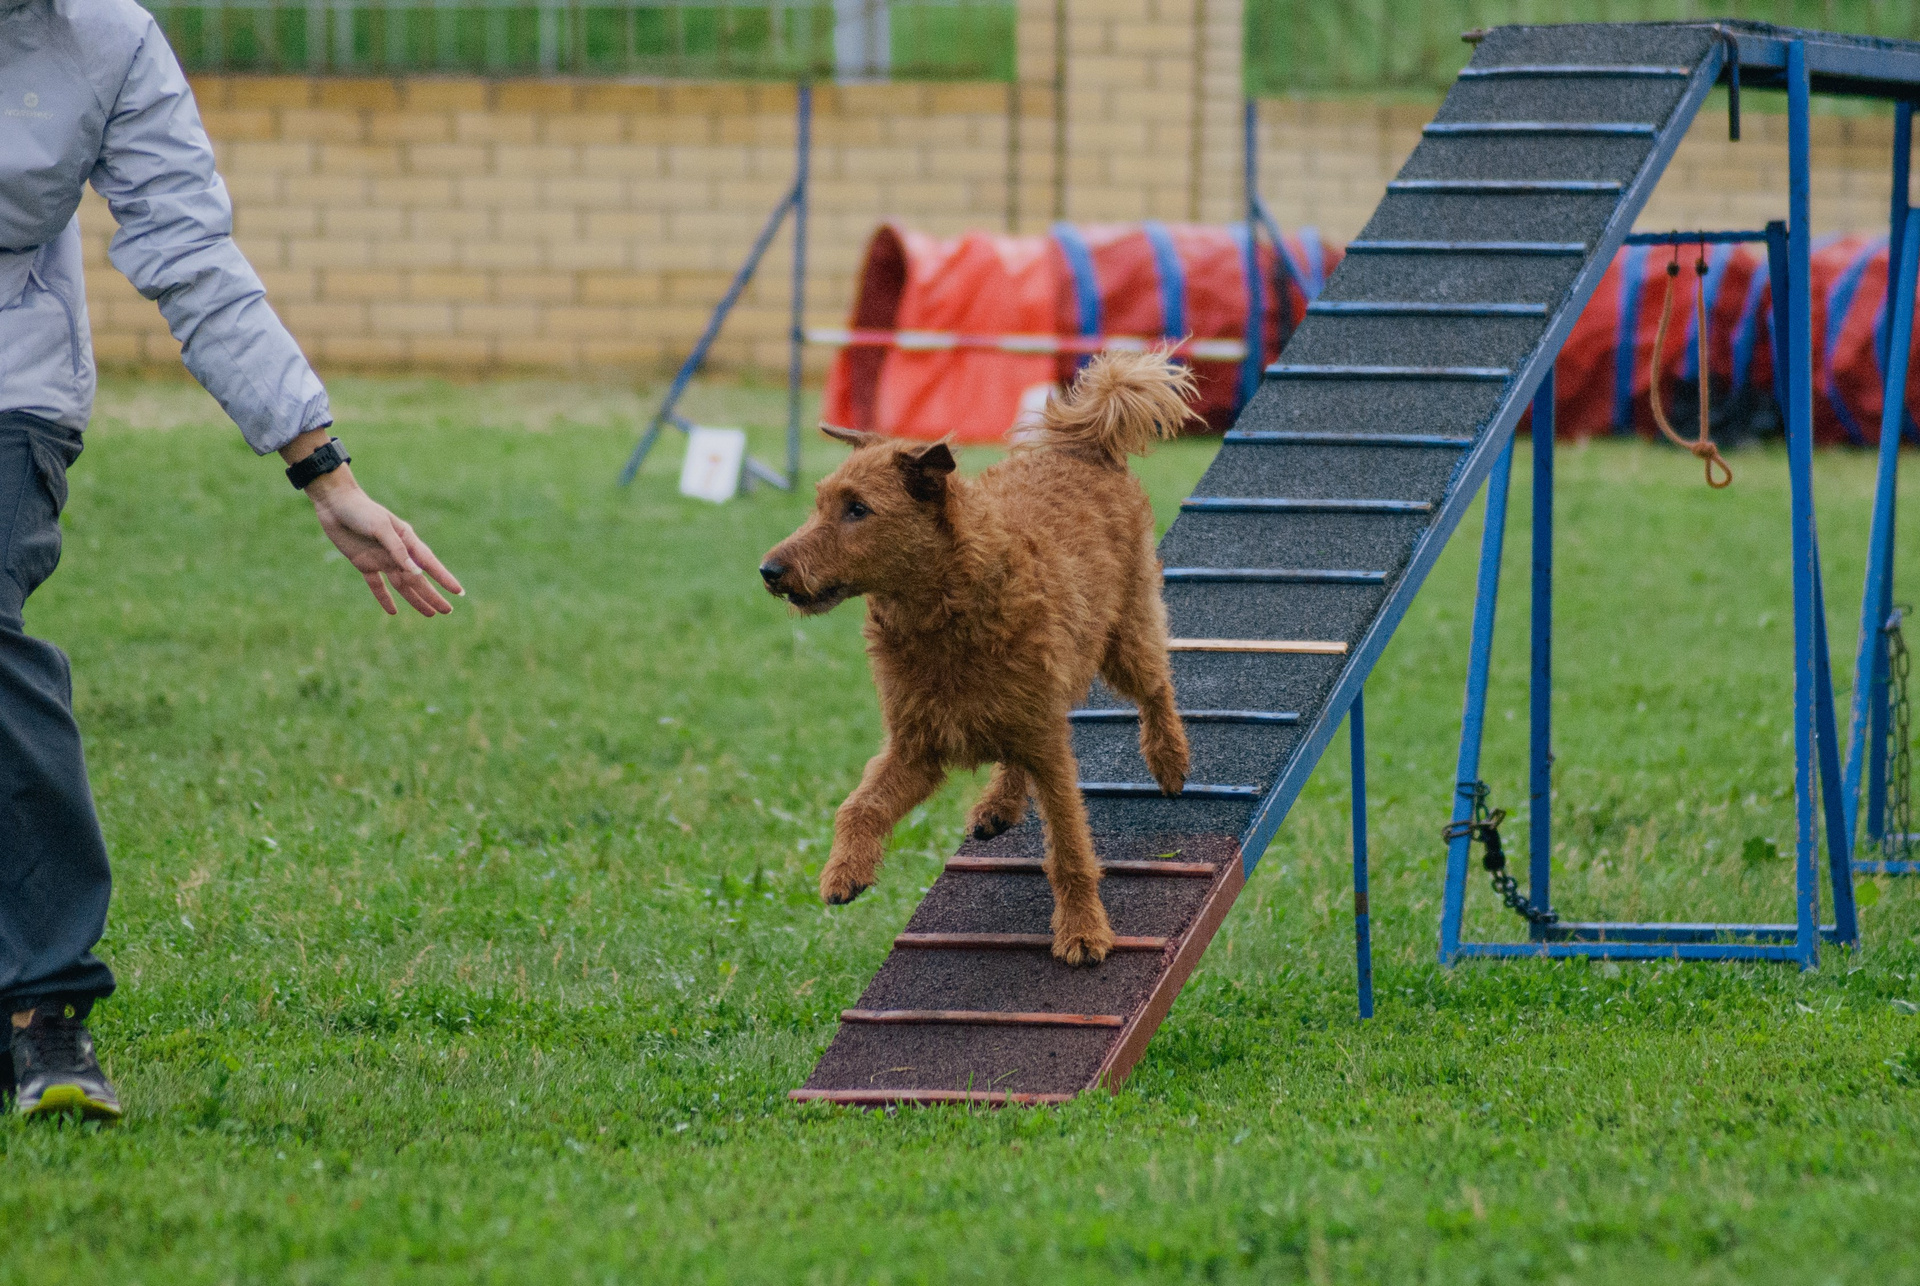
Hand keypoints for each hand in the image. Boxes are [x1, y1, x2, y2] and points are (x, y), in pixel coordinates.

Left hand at [281, 431, 462, 616]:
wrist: (335, 504)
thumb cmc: (361, 510)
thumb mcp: (380, 527)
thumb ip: (398, 550)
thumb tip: (416, 574)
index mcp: (407, 540)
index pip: (430, 564)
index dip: (444, 578)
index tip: (458, 591)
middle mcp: (397, 552)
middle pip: (418, 579)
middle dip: (433, 595)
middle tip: (447, 611)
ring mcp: (381, 559)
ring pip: (402, 585)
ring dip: (415, 599)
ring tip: (429, 614)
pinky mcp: (364, 563)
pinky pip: (377, 585)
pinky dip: (384, 598)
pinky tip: (393, 611)